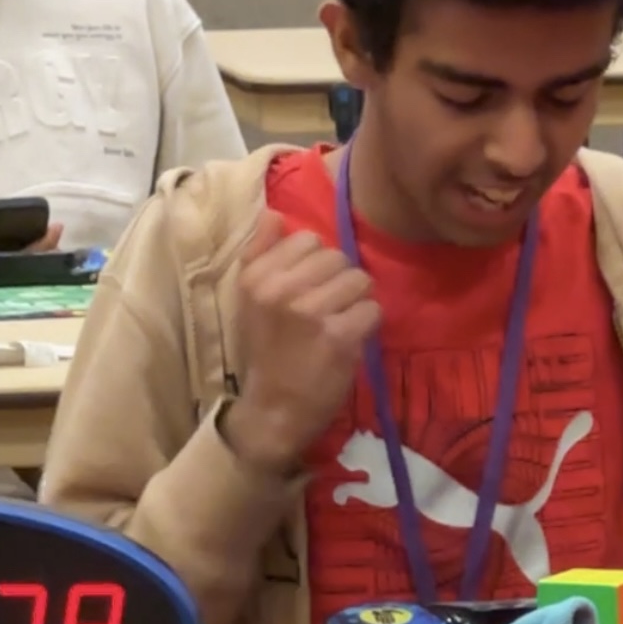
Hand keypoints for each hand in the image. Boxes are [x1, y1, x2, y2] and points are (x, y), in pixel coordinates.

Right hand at [228, 207, 380, 470]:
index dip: (316, 264)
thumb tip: (273, 213)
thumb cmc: (265, 351)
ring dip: (356, 303)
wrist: (272, 410)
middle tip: (326, 311)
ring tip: (338, 323)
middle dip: (339, 282)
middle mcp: (280, 289)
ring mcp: (310, 313)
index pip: (308, 239)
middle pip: (339, 257)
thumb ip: (260, 253)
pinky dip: (366, 325)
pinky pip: (372, 309)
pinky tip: (349, 340)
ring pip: (360, 280)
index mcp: (257, 276)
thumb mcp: (250, 299)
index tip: (307, 290)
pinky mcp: (338, 337)